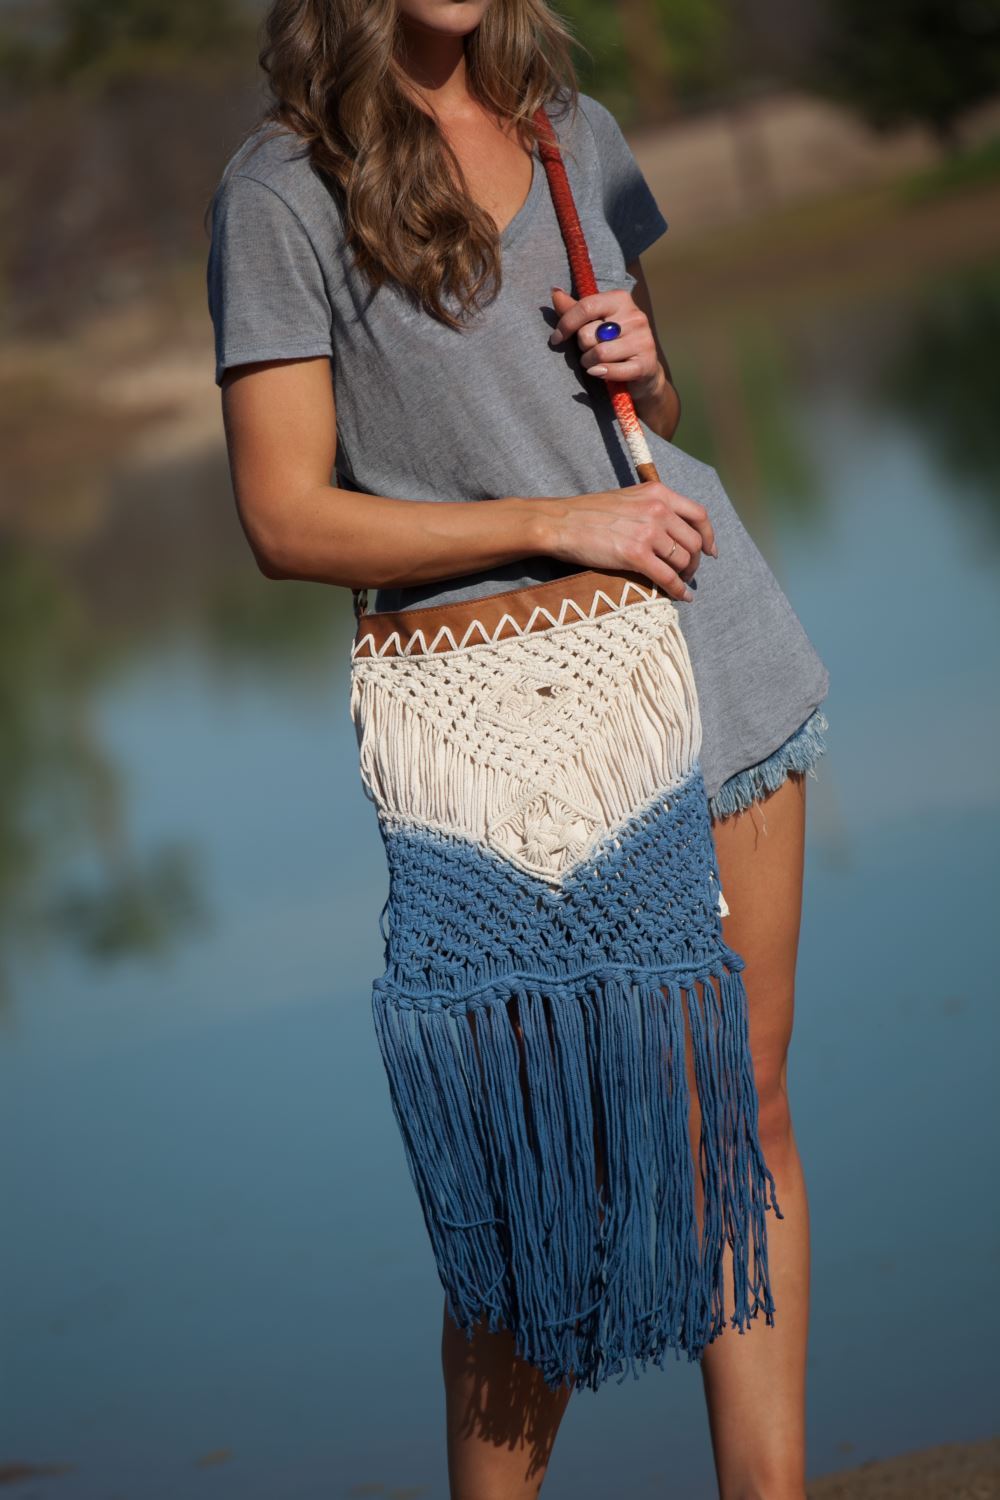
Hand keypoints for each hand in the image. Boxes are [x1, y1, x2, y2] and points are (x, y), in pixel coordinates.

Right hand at [541, 480, 716, 603]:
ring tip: (678, 582)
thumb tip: (670, 530)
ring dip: (684, 575)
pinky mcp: (635, 555)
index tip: (710, 550)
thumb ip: (651, 507)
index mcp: (658, 493)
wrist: (560, 522)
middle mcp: (658, 510)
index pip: (698, 515)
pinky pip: (667, 577)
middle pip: (694, 541)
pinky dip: (678, 590)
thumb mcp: (627, 498)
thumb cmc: (588, 513)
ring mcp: (648, 532)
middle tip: (688, 572)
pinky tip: (681, 597)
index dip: (709, 535)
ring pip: (683, 560)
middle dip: (695, 561)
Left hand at [549, 285, 660, 401]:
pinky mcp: (645, 363)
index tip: (556, 339)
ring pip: (599, 354)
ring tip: (594, 363)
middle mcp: (635, 316)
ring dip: (589, 363)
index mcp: (621, 299)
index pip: (586, 307)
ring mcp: (642, 339)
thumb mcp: (596, 321)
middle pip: (588, 334)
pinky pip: (612, 370)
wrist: (643, 369)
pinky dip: (601, 374)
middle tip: (589, 350)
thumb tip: (555, 292)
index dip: (566, 324)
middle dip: (582, 347)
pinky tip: (599, 373)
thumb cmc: (614, 342)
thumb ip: (575, 309)